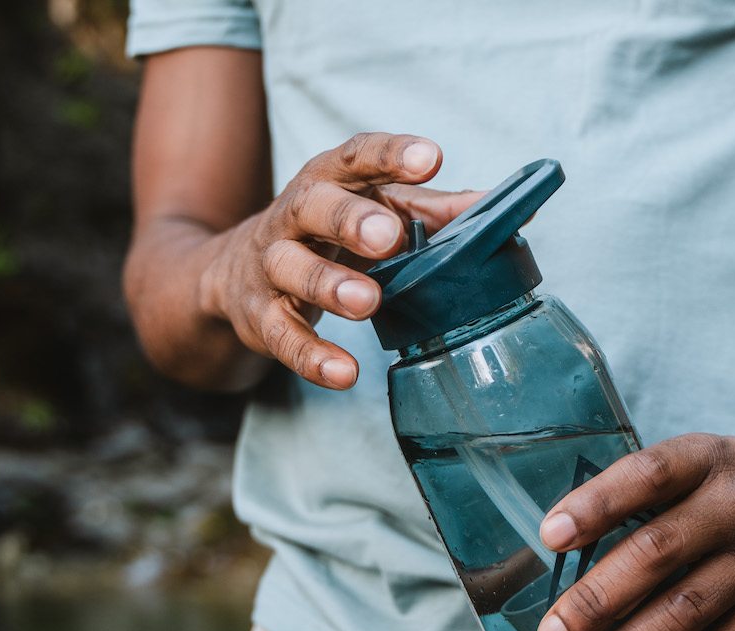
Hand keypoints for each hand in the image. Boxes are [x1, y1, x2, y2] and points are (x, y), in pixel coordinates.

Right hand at [196, 132, 483, 389]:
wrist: (233, 273)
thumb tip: (501, 207)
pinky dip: (312, 356)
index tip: (431, 158)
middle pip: (314, 207)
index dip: (391, 156)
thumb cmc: (327, 235)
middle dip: (350, 219)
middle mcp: (293, 215)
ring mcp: (271, 266)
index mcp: (329, 180)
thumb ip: (433, 210)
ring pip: (292, 269)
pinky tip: (344, 371)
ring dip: (329, 285)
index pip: (356, 157)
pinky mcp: (260, 316)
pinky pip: (283, 336)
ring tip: (368, 302)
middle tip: (389, 236)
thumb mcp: (375, 211)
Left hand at [532, 430, 734, 630]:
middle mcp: (733, 508)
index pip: (648, 475)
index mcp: (702, 460)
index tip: (550, 535)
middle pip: (661, 553)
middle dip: (599, 599)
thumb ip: (636, 496)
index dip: (598, 505)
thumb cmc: (728, 481)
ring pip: (690, 610)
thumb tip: (553, 550)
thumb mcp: (692, 462)